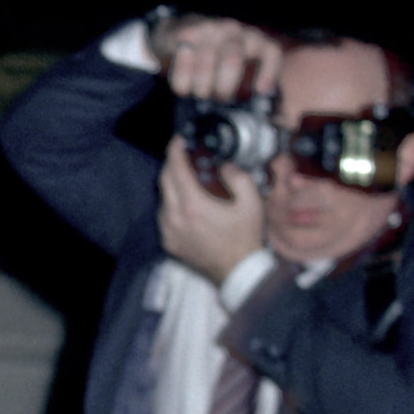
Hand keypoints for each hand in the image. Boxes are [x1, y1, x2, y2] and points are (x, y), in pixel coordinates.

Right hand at [147, 14, 283, 101]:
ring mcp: (210, 29)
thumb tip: (265, 119)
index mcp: (254, 41)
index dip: (268, 72)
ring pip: (207, 59)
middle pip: (232, 59)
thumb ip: (246, 88)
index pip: (270, 51)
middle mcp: (235, 32)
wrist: (178, 31)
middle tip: (219, 100)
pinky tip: (182, 89)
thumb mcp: (233, 66)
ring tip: (198, 95)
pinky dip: (183, 76)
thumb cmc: (212, 57)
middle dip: (223, 86)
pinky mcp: (187, 31)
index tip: (260, 91)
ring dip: (201, 84)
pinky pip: (185, 56)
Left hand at [158, 140, 266, 283]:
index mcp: (193, 205)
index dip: (175, 150)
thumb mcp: (251, 203)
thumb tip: (224, 166)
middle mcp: (174, 218)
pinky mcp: (168, 242)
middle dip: (171, 163)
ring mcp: (168, 231)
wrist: (238, 272)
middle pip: (163, 180)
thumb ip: (238, 178)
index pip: (176, 169)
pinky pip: (164, 215)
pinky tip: (187, 204)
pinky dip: (172, 205)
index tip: (179, 140)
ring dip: (171, 185)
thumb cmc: (245, 239)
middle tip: (183, 155)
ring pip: (162, 198)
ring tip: (188, 180)